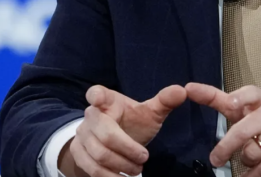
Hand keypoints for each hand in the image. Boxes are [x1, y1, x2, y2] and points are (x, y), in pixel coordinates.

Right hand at [61, 84, 186, 176]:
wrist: (113, 141)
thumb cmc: (133, 122)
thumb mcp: (149, 112)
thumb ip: (165, 102)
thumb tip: (182, 91)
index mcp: (107, 100)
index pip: (97, 93)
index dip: (96, 96)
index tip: (98, 99)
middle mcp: (91, 116)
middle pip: (105, 134)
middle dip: (128, 149)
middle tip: (144, 158)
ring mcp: (82, 135)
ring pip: (98, 154)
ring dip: (121, 166)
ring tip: (137, 170)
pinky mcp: (78, 152)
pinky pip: (91, 168)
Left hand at [186, 83, 260, 176]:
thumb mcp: (246, 107)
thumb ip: (218, 99)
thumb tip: (188, 88)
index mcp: (260, 97)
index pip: (249, 93)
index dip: (239, 98)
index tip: (228, 104)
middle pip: (243, 131)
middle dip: (226, 147)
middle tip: (215, 160)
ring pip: (252, 152)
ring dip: (245, 160)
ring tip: (249, 157)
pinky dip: (253, 175)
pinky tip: (249, 175)